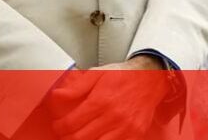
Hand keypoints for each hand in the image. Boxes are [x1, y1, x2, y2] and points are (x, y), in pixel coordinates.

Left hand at [47, 57, 168, 139]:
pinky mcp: (135, 134)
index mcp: (100, 101)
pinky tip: (97, 138)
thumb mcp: (97, 73)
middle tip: (64, 133)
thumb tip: (58, 96)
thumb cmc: (123, 75)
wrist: (150, 78)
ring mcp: (125, 128)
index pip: (72, 123)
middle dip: (68, 137)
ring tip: (78, 137)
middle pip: (82, 137)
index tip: (57, 126)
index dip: (60, 127)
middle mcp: (113, 116)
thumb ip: (76, 87)